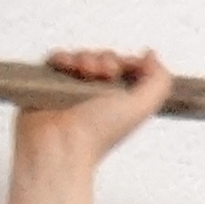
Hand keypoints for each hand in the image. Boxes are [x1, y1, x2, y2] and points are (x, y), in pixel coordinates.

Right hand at [6, 48, 172, 203]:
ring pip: (80, 57)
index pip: (123, 68)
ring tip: (83, 72)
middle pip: (102, 59)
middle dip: (105, 59)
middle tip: (104, 75)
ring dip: (85, 57)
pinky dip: (61, 58)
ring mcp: (68, 92)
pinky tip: (66, 67)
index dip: (125, 62)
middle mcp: (92, 97)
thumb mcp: (144, 106)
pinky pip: (54, 61)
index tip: (123, 70)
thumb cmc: (98, 134)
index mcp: (116, 101)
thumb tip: (150, 56)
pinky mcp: (45, 88)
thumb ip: (159, 79)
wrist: (61, 147)